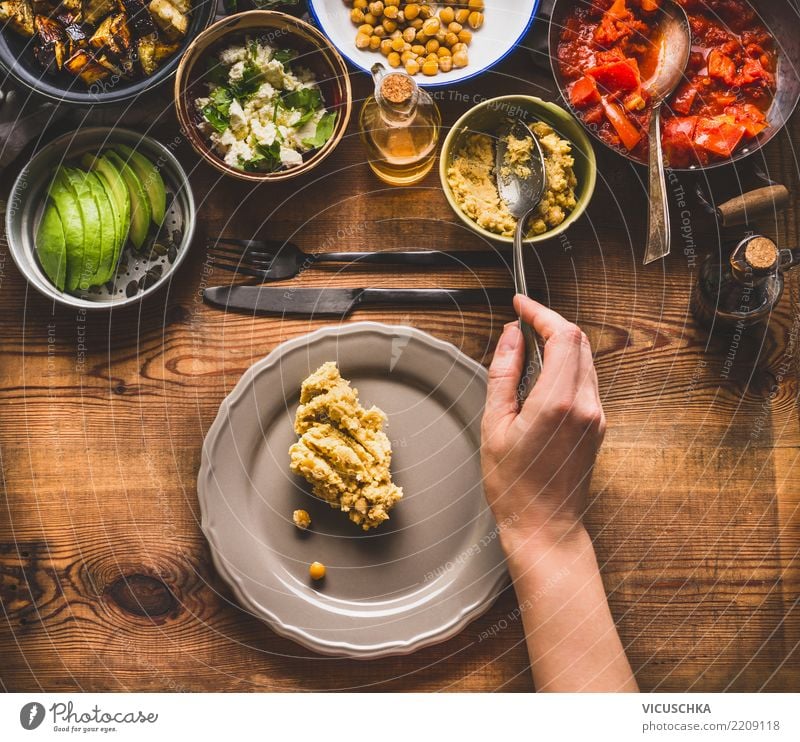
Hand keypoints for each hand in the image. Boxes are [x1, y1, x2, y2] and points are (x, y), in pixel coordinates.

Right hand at [481, 295, 605, 553]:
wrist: (545, 527)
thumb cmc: (514, 486)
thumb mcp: (495, 425)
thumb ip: (504, 374)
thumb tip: (511, 337)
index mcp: (558, 403)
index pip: (562, 336)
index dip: (541, 313)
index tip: (521, 304)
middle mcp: (585, 405)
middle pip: (579, 341)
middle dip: (551, 323)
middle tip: (522, 321)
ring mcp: (596, 415)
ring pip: (586, 359)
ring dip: (560, 343)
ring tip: (528, 344)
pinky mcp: (598, 425)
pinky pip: (587, 379)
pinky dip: (567, 364)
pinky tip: (543, 371)